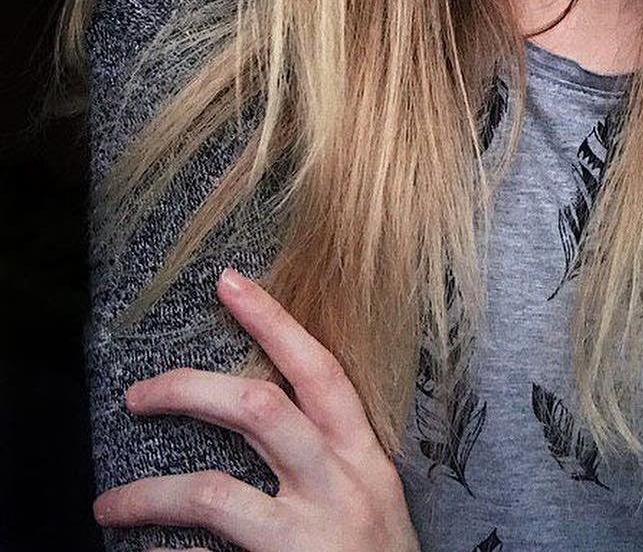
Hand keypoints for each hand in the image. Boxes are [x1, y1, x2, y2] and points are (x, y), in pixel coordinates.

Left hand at [92, 266, 419, 551]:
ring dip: (149, 494)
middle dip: (190, 390)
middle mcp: (338, 485)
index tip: (229, 283)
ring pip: (214, 493)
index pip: (318, 369)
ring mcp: (306, 537)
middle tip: (139, 393)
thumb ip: (328, 452)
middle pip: (258, 410)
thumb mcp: (368, 493)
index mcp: (361, 455)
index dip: (272, 321)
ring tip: (107, 506)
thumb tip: (261, 407)